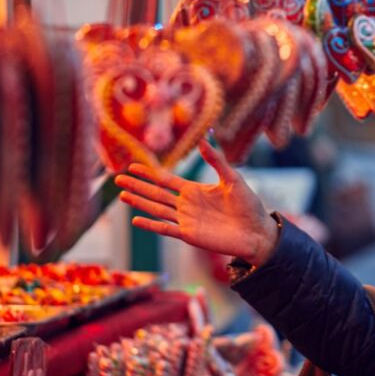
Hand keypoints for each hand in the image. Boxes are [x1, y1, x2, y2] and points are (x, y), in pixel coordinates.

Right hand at [115, 139, 278, 265]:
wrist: (257, 232)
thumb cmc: (249, 206)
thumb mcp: (232, 178)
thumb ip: (216, 161)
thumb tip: (203, 140)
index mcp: (195, 191)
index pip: (166, 180)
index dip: (149, 173)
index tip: (132, 165)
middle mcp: (187, 205)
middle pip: (156, 193)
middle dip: (137, 185)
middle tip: (117, 178)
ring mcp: (186, 220)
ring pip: (157, 209)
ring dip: (139, 203)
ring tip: (122, 195)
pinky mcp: (190, 235)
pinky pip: (166, 229)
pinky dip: (151, 225)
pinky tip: (136, 220)